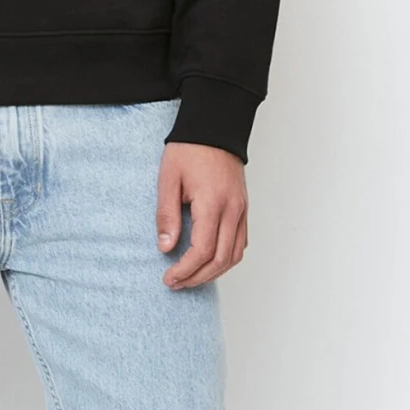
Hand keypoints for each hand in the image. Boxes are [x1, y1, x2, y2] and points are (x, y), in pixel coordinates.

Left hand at [156, 143, 247, 287]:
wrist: (214, 127)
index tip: (169, 278)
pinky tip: (209, 261)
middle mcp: (233, 210)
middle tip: (176, 283)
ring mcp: (242, 210)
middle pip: (221, 260)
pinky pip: (240, 242)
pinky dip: (226, 258)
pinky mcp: (243, 208)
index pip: (203, 250)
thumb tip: (166, 247)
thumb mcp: (168, 179)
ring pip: (235, 255)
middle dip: (198, 277)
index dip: (185, 270)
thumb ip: (167, 215)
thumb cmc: (189, 149)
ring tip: (191, 277)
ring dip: (213, 272)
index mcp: (213, 203)